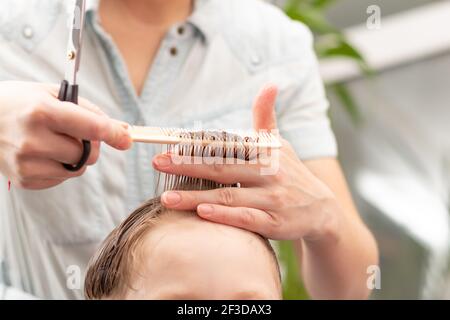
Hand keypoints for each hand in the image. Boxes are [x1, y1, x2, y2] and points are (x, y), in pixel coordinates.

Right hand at [0, 81, 130, 189]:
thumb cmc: (17, 103)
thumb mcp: (50, 93)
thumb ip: (88, 110)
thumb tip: (120, 130)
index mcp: (42, 112)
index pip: (91, 128)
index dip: (114, 134)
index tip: (126, 139)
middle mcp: (33, 140)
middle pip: (88, 154)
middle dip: (92, 145)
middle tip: (78, 134)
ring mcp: (27, 164)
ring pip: (77, 169)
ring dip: (76, 157)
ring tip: (56, 141)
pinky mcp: (25, 180)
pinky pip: (61, 178)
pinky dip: (61, 167)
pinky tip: (43, 152)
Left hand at [153, 85, 341, 240]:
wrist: (322, 210)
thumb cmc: (291, 173)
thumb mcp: (280, 144)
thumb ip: (266, 117)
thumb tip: (270, 83)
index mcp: (265, 152)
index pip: (226, 147)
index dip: (197, 146)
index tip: (168, 146)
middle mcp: (269, 173)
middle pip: (223, 169)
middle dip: (188, 166)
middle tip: (157, 163)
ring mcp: (273, 199)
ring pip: (230, 196)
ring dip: (197, 196)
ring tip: (167, 198)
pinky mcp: (276, 223)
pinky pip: (247, 219)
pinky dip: (225, 216)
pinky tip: (202, 213)